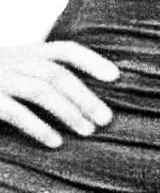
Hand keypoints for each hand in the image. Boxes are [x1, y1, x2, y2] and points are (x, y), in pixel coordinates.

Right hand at [0, 41, 117, 146]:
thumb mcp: (17, 72)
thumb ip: (45, 76)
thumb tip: (92, 100)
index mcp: (24, 54)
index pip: (63, 50)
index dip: (90, 61)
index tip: (115, 76)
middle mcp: (11, 62)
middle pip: (55, 73)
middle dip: (84, 96)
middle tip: (106, 119)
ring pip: (39, 90)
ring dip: (68, 112)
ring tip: (88, 131)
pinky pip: (14, 112)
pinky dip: (38, 127)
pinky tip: (56, 142)